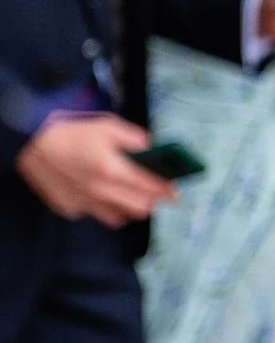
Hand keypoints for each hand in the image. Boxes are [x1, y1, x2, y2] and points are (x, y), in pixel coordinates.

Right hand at [14, 112, 174, 225]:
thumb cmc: (70, 130)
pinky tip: (98, 193)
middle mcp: (101, 192)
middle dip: (151, 202)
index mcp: (113, 169)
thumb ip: (135, 139)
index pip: (151, 187)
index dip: (167, 191)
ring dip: (128, 208)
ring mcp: (84, 204)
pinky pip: (93, 213)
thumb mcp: (107, 125)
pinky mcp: (69, 208)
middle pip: (139, 208)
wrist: (30, 142)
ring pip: (118, 218)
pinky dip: (101, 206)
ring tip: (129, 195)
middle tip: (155, 193)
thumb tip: (152, 148)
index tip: (176, 193)